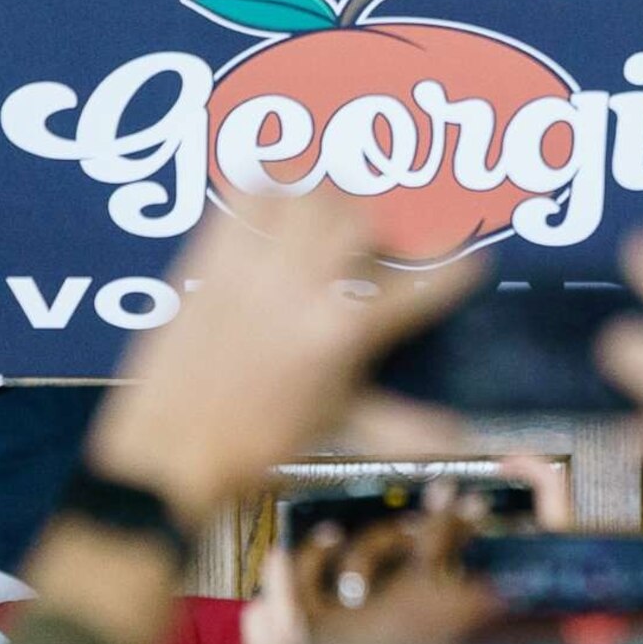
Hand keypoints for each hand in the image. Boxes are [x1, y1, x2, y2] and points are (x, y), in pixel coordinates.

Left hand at [83, 192, 470, 527]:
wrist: (169, 452)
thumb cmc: (256, 445)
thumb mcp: (335, 426)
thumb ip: (402, 425)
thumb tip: (458, 439)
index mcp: (341, 333)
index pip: (416, 290)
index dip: (452, 273)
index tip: (473, 261)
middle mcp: (303, 288)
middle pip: (359, 218)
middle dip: (377, 228)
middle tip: (374, 248)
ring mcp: (253, 268)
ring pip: (305, 194)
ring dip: (326, 201)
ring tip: (327, 221)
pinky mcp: (210, 260)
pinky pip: (243, 198)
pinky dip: (266, 192)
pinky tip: (275, 209)